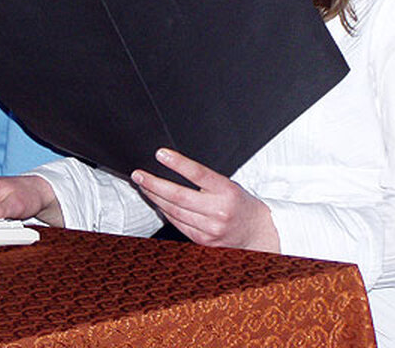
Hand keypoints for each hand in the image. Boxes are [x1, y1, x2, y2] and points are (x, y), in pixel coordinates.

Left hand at [131, 148, 279, 251]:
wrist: (256, 232)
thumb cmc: (240, 204)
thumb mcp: (228, 184)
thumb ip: (205, 179)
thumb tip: (173, 166)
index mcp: (226, 191)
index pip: (198, 173)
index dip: (177, 163)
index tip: (160, 154)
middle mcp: (218, 210)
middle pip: (178, 196)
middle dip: (154, 184)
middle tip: (139, 174)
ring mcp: (210, 228)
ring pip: (174, 211)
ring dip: (155, 197)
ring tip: (143, 186)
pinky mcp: (203, 240)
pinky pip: (177, 223)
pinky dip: (165, 212)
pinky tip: (157, 203)